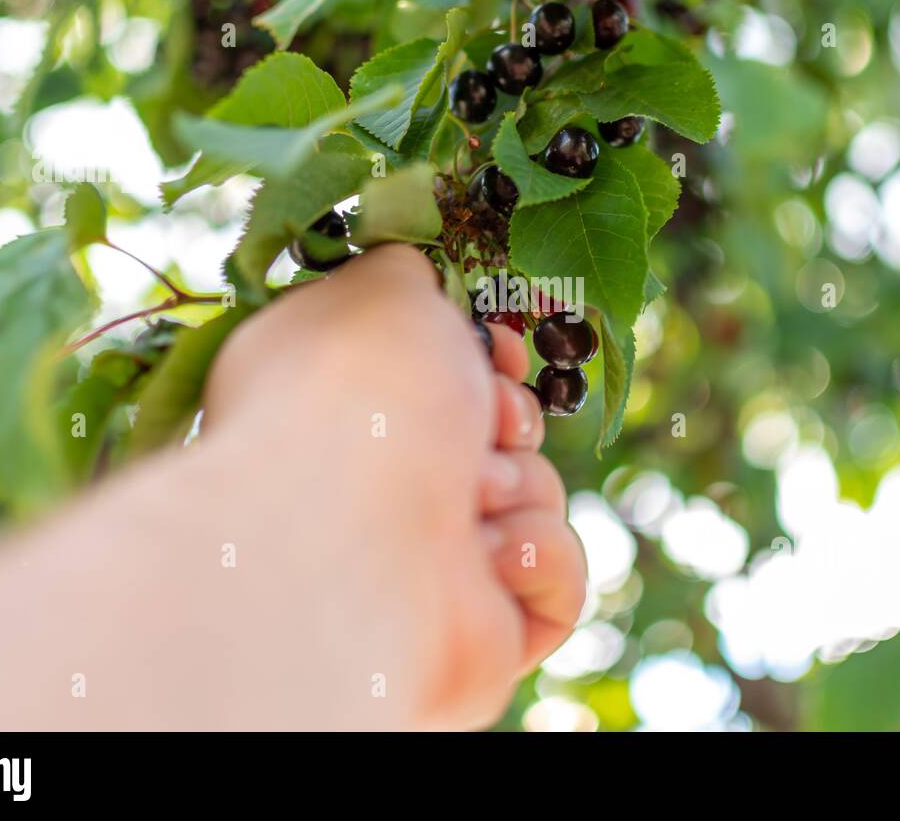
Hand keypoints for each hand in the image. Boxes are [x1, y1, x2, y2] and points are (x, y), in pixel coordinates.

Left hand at [202, 245, 585, 728]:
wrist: (350, 542)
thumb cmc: (359, 398)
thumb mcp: (383, 286)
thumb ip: (407, 271)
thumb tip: (420, 275)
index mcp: (343, 406)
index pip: (443, 375)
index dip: (484, 355)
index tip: (496, 348)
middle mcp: (376, 483)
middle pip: (501, 433)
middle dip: (507, 418)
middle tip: (485, 422)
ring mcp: (425, 560)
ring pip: (535, 499)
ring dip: (518, 487)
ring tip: (468, 500)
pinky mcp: (478, 629)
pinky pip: (556, 583)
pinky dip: (538, 560)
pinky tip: (493, 558)